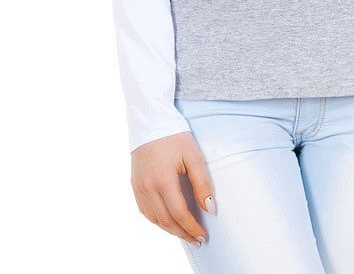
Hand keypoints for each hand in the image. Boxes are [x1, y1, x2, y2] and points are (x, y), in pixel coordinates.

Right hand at [131, 131, 215, 245]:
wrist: (151, 122)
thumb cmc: (175, 136)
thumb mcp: (193, 156)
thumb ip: (202, 183)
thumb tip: (210, 209)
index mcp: (163, 180)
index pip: (179, 213)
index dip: (191, 227)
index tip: (203, 235)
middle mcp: (148, 187)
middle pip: (166, 221)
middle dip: (182, 233)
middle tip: (197, 240)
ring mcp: (139, 187)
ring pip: (154, 219)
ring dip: (170, 230)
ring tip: (185, 233)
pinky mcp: (135, 185)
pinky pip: (145, 211)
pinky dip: (157, 220)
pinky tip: (169, 222)